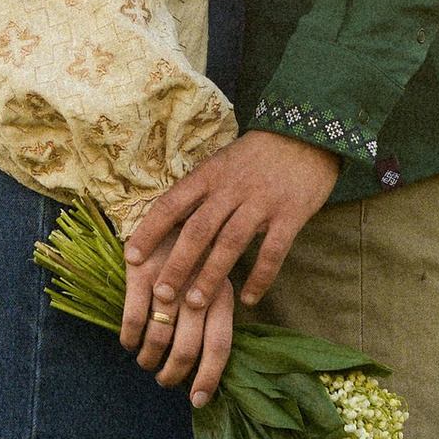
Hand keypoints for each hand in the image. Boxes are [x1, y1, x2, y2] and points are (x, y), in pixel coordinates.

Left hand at [121, 133, 340, 402]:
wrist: (307, 134)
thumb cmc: (257, 156)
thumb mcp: (222, 163)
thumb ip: (201, 192)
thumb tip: (168, 223)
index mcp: (209, 175)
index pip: (171, 204)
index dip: (149, 232)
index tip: (131, 258)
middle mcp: (231, 188)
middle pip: (197, 229)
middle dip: (176, 263)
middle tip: (160, 294)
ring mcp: (262, 202)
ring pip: (230, 243)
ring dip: (211, 275)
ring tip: (195, 304)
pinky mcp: (291, 214)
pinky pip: (273, 251)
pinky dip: (260, 277)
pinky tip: (248, 299)